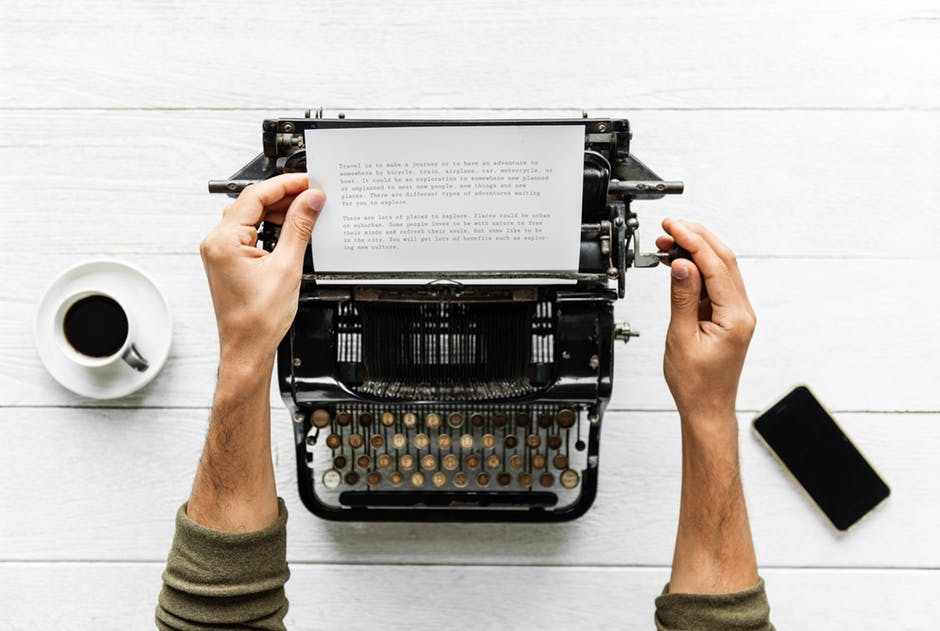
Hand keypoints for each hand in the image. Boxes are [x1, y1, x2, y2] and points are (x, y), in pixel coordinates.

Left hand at [199, 173, 325, 368]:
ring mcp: (221, 252)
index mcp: (224, 241)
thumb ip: (299, 227)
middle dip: (285, 197)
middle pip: (253, 203)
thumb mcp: (287, 267)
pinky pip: (251, 233)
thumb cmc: (257, 320)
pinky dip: (272, 228)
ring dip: (279, 212)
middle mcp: (217, 243)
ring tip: (306, 213)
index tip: (308, 181)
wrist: (247, 349)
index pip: (255, 195)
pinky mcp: (230, 261)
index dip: (286, 184)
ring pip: (252, 217)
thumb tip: (310, 200)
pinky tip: (292, 230)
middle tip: (313, 196)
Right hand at [657, 219, 755, 423]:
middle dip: (695, 238)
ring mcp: (737, 313)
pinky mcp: (728, 316)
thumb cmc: (696, 383)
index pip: (715, 266)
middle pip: (723, 260)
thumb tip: (681, 264)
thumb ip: (683, 297)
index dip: (693, 242)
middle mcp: (742, 312)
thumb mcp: (681, 337)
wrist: (706, 407)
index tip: (673, 228)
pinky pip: (714, 283)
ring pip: (720, 268)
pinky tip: (678, 263)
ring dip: (695, 251)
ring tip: (667, 242)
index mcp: (736, 317)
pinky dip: (696, 268)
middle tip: (669, 227)